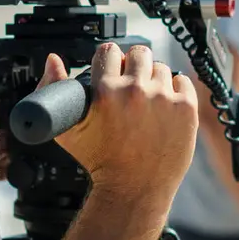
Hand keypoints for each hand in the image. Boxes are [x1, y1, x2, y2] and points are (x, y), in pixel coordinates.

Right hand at [42, 43, 199, 199]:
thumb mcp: (66, 129)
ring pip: (161, 68)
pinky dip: (176, 91)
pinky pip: (183, 81)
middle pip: (139, 53)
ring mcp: (163, 99)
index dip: (110, 60)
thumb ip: (54, 89)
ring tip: (148, 102)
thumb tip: (53, 59)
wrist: (133, 189)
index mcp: (106, 91)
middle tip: (133, 84)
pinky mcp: (185, 108)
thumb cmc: (99, 161)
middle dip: (134, 65)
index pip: (109, 51)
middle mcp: (135, 91)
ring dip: (155, 80)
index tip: (112, 70)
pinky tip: (165, 107)